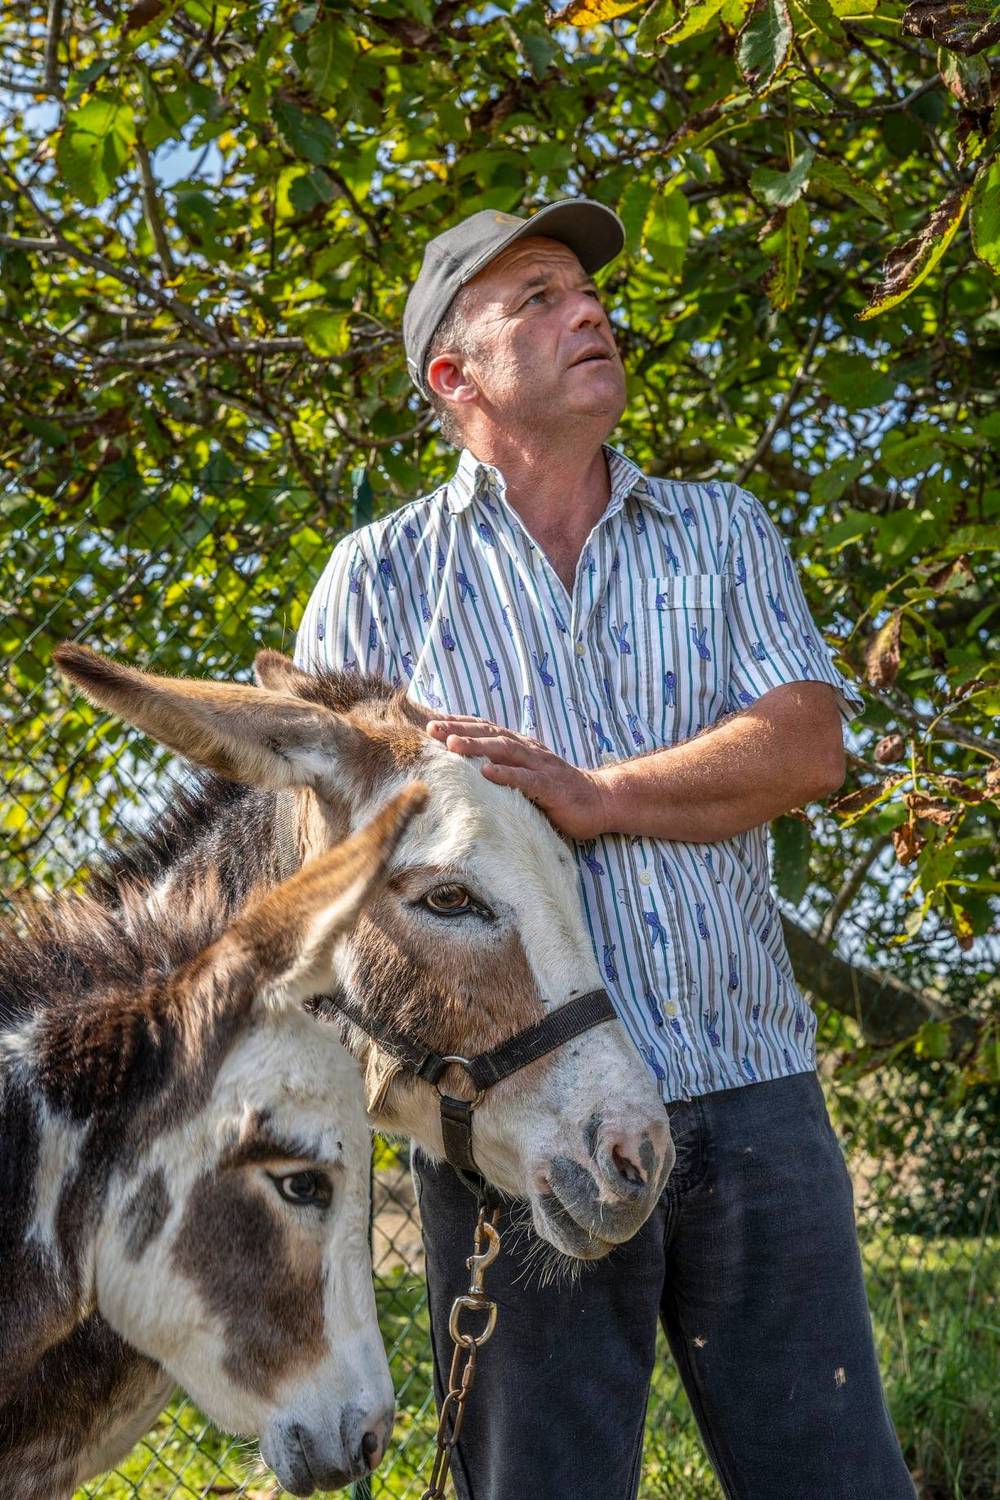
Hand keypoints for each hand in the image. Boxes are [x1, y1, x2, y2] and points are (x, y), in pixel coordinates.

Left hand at [426, 716, 609, 841]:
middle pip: (490, 734)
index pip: (485, 729)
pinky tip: (486, 772)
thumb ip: (504, 768)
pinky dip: (506, 774)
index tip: (431, 722)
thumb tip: (468, 770)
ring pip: (505, 750)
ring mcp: (541, 767)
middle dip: (459, 730)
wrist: (599, 801)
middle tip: (432, 729)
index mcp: (521, 746)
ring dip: (477, 746)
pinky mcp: (552, 787)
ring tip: (452, 745)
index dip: (459, 723)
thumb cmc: (558, 792)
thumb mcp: (526, 775)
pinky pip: (526, 779)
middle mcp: (529, 751)